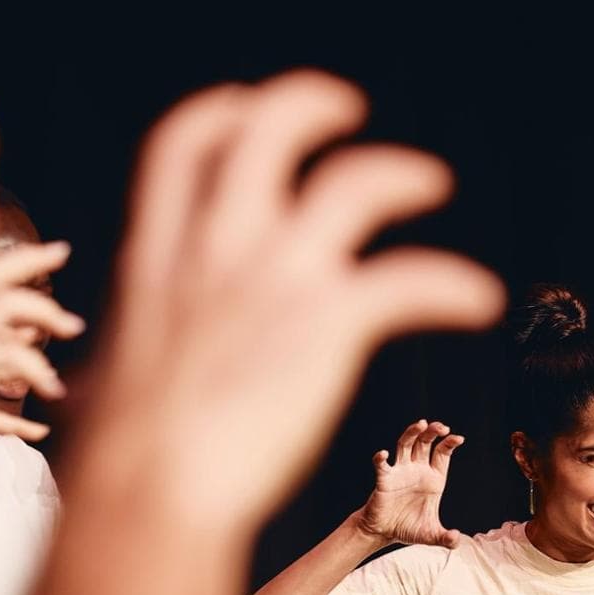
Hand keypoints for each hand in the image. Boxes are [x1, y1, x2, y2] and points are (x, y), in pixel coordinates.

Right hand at [76, 71, 504, 532]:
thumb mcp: (117, 373)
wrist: (150, 492)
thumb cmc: (124, 459)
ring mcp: (276, 278)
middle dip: (308, 103)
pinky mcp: (329, 321)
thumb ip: (136, 353)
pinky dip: (452, 283)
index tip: (245, 109)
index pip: (183, 146)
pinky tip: (479, 300)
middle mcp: (218, 248)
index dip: (221, 116)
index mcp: (158, 256)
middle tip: (348, 109)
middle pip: (267, 132)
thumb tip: (114, 386)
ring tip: (431, 181)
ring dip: (399, 172)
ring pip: (353, 183)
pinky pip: (409, 279)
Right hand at [356, 419, 465, 546]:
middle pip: (425, 442)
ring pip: (406, 445)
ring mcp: (400, 472)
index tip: (459, 438)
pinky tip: (383, 454)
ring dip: (412, 433)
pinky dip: (381, 458)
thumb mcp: (431, 535)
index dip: (450, 444)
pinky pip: (382, 465)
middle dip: (433, 432)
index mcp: (433, 478)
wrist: (385, 532)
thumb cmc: (408, 528)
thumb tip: (456, 539)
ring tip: (421, 424)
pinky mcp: (384, 479)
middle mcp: (417, 470)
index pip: (442, 453)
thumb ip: (446, 538)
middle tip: (442, 426)